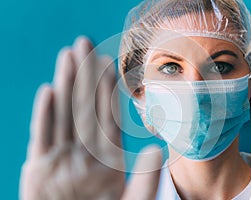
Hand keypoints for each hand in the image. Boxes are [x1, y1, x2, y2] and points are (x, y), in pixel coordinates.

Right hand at [20, 36, 161, 199]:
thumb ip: (144, 180)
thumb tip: (156, 148)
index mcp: (106, 159)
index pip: (107, 115)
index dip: (106, 88)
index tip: (108, 62)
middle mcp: (83, 153)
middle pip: (83, 107)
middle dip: (83, 76)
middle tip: (84, 44)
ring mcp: (60, 160)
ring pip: (63, 115)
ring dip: (65, 85)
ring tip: (67, 57)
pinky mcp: (38, 171)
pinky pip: (42, 138)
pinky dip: (44, 116)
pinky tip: (49, 92)